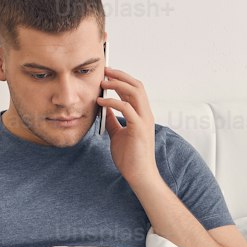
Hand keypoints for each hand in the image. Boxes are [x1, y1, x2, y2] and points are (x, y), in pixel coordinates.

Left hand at [98, 67, 158, 189]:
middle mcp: (146, 114)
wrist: (139, 175)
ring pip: (135, 92)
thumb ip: (113, 121)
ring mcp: (144, 120)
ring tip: (102, 83)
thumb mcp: (117, 134)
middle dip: (120, 75)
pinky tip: (100, 102)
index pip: (135, 89)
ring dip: (118, 84)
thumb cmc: (130, 157)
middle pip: (137, 86)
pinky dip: (112, 102)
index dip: (122, 79)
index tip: (108, 74)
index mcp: (142, 115)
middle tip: (105, 71)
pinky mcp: (139, 128)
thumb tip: (104, 109)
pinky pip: (126, 108)